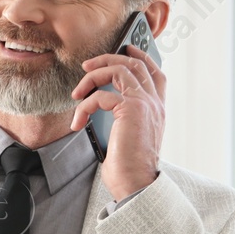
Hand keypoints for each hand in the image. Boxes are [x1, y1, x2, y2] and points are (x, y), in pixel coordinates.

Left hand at [69, 43, 165, 201]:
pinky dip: (84, 106)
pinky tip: (77, 122)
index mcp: (157, 110)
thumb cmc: (129, 170)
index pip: (156, 73)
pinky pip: (101, 95)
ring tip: (77, 93)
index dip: (141, 56)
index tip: (126, 49)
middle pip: (135, 64)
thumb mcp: (126, 139)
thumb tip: (99, 111)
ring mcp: (146, 104)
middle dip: (109, 58)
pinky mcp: (132, 109)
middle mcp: (155, 104)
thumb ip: (122, 120)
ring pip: (120, 69)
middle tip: (87, 66)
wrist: (136, 185)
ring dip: (93, 76)